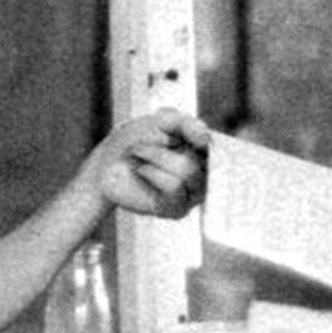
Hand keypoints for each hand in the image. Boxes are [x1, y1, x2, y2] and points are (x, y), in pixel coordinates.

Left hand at [87, 107, 210, 218]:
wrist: (108, 164)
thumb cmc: (136, 140)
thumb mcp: (160, 122)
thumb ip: (186, 124)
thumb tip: (206, 138)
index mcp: (206, 152)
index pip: (223, 149)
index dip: (211, 143)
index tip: (197, 138)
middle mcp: (205, 175)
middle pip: (202, 160)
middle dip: (165, 148)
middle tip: (140, 145)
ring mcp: (192, 194)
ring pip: (189, 173)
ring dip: (157, 158)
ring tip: (139, 156)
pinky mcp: (176, 210)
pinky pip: (175, 189)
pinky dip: (154, 175)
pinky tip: (142, 171)